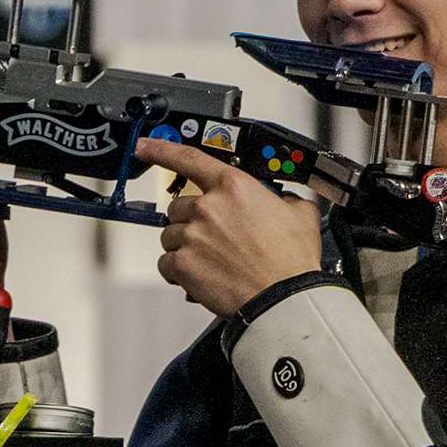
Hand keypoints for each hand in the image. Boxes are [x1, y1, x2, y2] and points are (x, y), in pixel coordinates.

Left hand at [133, 137, 321, 317]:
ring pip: (170, 236)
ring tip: (212, 262)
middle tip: (213, 240)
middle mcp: (208, 207)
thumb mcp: (301, 214)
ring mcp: (192, 235)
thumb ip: (284, 198)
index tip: (145, 146)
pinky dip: (179, 272)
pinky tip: (201, 276)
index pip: (188, 158)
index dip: (161, 149)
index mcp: (234, 186)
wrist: (283, 299)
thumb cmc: (291, 262)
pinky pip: (166, 264)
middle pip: (178, 207)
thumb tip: (283, 200)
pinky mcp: (182, 264)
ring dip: (185, 247)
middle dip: (191, 222)